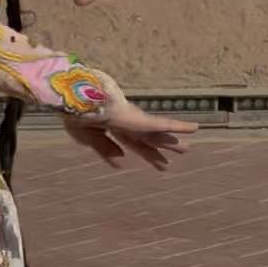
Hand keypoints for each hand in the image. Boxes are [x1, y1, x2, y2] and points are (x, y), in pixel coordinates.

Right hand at [64, 95, 196, 172]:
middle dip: (163, 148)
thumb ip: (105, 149)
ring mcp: (133, 119)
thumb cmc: (75, 116)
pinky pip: (163, 124)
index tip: (162, 166)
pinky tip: (194, 128)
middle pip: (149, 139)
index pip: (133, 144)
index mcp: (112, 127)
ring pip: (158, 133)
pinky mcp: (139, 118)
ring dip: (172, 140)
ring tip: (188, 147)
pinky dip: (179, 126)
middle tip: (182, 152)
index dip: (148, 154)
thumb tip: (122, 161)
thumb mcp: (87, 138)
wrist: (73, 101)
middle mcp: (126, 123)